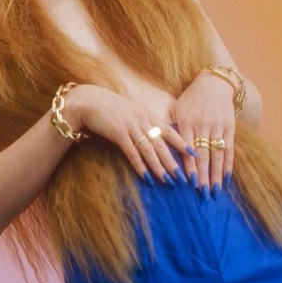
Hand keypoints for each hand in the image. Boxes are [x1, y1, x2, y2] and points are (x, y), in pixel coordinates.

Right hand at [68, 84, 190, 185]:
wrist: (88, 101)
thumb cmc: (108, 107)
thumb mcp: (130, 111)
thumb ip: (142, 122)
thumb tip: (152, 135)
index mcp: (146, 114)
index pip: (169, 130)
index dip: (181, 143)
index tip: (193, 154)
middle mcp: (142, 120)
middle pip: (162, 144)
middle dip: (174, 162)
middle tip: (184, 177)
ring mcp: (131, 126)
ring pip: (150, 150)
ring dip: (160, 167)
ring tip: (169, 181)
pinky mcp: (118, 133)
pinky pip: (132, 152)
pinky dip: (140, 166)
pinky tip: (147, 177)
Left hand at [170, 72, 235, 197]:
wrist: (214, 83)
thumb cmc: (191, 99)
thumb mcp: (176, 109)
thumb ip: (169, 127)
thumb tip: (158, 146)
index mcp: (187, 123)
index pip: (186, 150)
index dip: (189, 167)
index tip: (188, 184)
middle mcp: (203, 126)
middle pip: (203, 156)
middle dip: (203, 177)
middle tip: (202, 194)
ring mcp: (217, 127)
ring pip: (217, 155)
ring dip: (216, 175)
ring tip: (215, 191)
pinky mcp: (229, 128)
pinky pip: (229, 149)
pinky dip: (228, 165)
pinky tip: (227, 178)